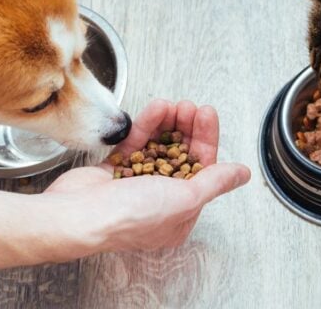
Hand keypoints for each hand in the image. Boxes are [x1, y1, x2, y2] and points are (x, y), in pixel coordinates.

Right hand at [44, 100, 250, 254]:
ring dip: (167, 123)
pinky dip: (146, 126)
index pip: (202, 170)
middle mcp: (158, 200)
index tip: (206, 114)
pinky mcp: (114, 170)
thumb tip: (242, 174)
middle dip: (187, 128)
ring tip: (173, 104)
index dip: (205, 140)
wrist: (78, 215)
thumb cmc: (129, 216)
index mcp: (179, 214)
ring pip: (158, 146)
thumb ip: (214, 182)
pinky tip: (155, 108)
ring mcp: (135, 184)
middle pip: (180, 156)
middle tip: (190, 107)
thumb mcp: (184, 199)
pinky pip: (135, 144)